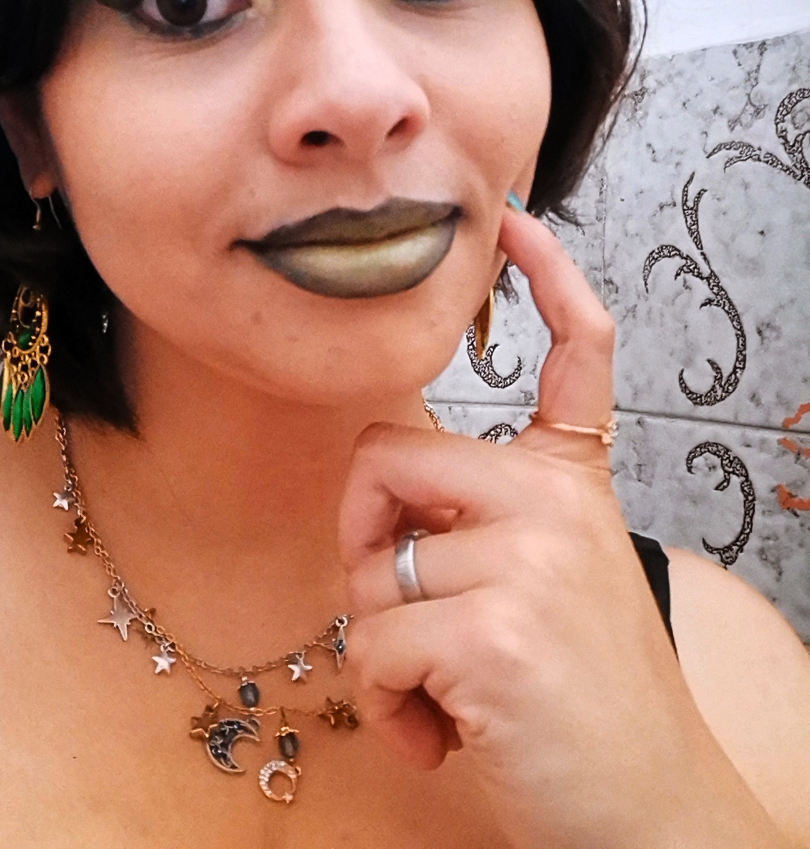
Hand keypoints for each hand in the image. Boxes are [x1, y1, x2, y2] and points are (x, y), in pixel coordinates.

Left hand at [339, 207, 782, 846]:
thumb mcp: (555, 588)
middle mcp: (555, 502)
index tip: (519, 225)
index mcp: (573, 483)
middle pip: (383, 456)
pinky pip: (371, 644)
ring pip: (368, 572)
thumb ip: (488, 529)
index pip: (577, 353)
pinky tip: (444, 734)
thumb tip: (383, 522)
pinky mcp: (491, 629)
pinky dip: (389, 704)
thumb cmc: (585, 708)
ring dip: (385, 650)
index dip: (550, 280)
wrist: (656, 818)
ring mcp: (527, 560)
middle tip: (395, 609)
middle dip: (359, 540)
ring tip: (444, 695)